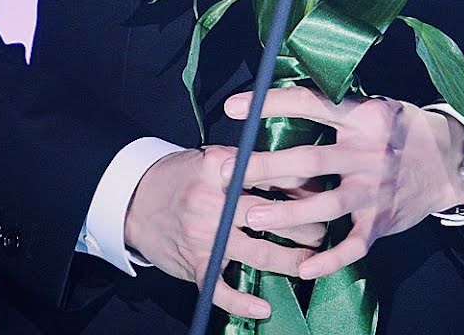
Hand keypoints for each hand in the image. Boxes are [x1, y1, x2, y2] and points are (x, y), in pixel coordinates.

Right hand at [124, 146, 327, 320]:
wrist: (136, 199)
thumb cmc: (181, 175)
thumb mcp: (212, 157)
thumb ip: (246, 162)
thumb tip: (293, 169)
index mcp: (221, 169)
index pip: (270, 175)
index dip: (300, 184)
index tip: (324, 189)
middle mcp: (214, 203)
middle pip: (270, 216)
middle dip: (304, 224)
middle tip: (326, 227)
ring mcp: (204, 237)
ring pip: (257, 253)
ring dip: (290, 260)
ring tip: (312, 261)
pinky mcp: (195, 265)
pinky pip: (221, 290)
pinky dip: (243, 302)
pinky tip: (264, 307)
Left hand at [224, 87, 463, 279]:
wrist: (447, 161)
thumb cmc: (398, 128)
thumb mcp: (373, 104)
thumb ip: (336, 105)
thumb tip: (281, 93)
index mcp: (363, 115)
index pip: (311, 103)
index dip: (271, 103)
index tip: (235, 107)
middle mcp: (369, 151)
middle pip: (311, 159)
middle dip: (266, 166)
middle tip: (229, 172)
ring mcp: (375, 189)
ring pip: (326, 205)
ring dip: (287, 212)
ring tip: (251, 215)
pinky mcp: (382, 221)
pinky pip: (353, 244)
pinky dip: (329, 259)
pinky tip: (303, 267)